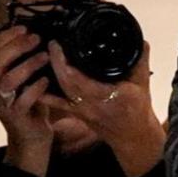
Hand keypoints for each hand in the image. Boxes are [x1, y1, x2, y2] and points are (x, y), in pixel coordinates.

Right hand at [0, 25, 54, 176]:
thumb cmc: (31, 104)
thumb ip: (26, 59)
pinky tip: (46, 81)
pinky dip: (36, 87)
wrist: (32, 135)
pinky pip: (23, 99)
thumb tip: (35, 34)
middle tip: (35, 38)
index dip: (6, 37)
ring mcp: (2, 103)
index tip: (24, 28)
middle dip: (16, 46)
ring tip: (44, 56)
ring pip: (8, 79)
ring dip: (28, 64)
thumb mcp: (27, 78)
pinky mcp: (15, 116)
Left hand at [42, 40, 164, 176]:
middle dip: (56, 62)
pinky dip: (45, 93)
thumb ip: (141, 61)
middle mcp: (91, 104)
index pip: (80, 79)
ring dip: (51, 73)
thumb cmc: (137, 110)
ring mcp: (82, 110)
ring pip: (60, 92)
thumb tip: (140, 40)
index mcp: (108, 96)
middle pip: (66, 83)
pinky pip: (58, 103)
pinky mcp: (76, 113)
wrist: (132, 136)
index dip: (66, 62)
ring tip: (45, 55)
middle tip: (52, 44)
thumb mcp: (143, 83)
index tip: (61, 44)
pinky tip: (34, 83)